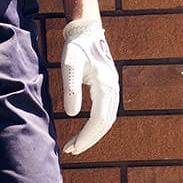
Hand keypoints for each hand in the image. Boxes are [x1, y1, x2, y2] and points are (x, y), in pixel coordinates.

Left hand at [59, 14, 118, 153]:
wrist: (86, 32)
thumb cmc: (76, 47)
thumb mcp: (69, 65)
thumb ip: (71, 88)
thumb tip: (72, 115)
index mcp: (106, 86)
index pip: (99, 120)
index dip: (86, 137)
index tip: (72, 148)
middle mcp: (113, 90)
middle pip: (105, 124)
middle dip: (88, 140)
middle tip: (70, 151)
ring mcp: (112, 90)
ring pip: (106, 120)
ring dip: (92, 135)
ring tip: (74, 145)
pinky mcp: (108, 89)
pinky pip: (105, 113)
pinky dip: (95, 126)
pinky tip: (84, 131)